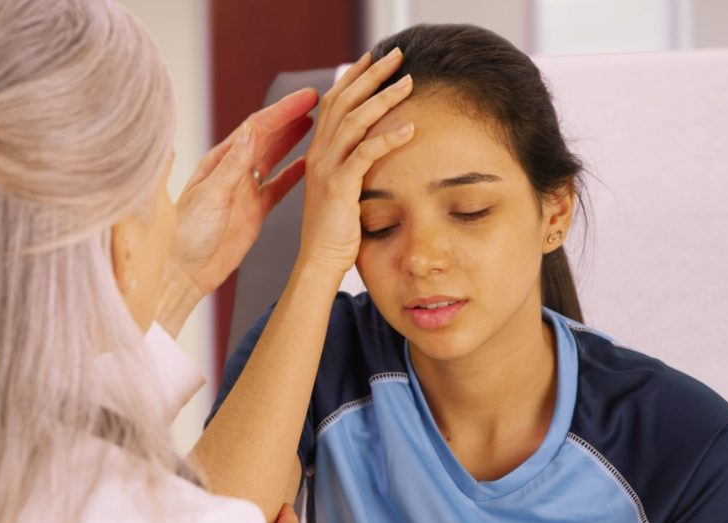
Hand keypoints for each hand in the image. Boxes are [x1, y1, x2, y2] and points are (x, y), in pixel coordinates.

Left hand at [156, 89, 318, 335]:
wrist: (184, 272)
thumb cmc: (186, 234)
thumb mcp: (211, 195)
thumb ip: (233, 165)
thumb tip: (252, 133)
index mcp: (219, 162)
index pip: (256, 128)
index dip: (283, 111)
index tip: (306, 98)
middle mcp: (232, 172)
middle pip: (267, 138)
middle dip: (291, 118)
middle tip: (318, 103)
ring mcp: (244, 192)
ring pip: (274, 159)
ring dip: (293, 141)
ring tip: (315, 124)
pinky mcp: (253, 213)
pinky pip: (277, 189)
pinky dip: (293, 176)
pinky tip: (307, 166)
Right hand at [297, 47, 415, 275]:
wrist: (318, 261)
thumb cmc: (335, 232)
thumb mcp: (341, 191)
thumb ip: (351, 167)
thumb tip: (372, 151)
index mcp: (317, 152)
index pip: (332, 102)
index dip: (352, 77)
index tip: (372, 58)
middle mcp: (318, 154)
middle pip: (343, 101)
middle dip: (370, 75)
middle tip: (396, 56)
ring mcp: (326, 168)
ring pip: (354, 120)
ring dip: (383, 98)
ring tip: (409, 82)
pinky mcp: (339, 186)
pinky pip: (365, 153)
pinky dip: (389, 138)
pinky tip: (410, 129)